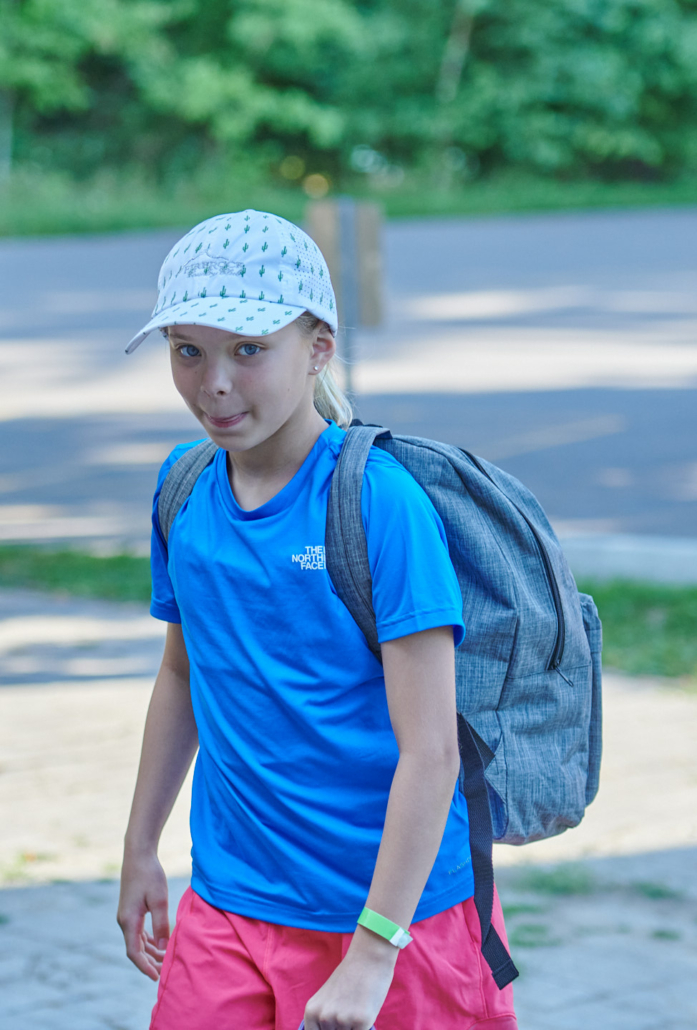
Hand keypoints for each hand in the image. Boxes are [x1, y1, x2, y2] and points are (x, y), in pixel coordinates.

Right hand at [117, 847, 169, 980]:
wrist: (138, 854)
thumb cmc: (150, 875)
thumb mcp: (159, 900)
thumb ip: (161, 925)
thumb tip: (164, 949)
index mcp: (128, 921)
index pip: (134, 953)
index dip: (145, 967)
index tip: (156, 978)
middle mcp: (124, 921)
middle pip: (136, 949)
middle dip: (149, 962)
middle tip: (165, 972)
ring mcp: (127, 915)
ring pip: (137, 941)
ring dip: (150, 952)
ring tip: (164, 961)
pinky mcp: (131, 909)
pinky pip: (138, 932)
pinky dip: (148, 940)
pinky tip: (159, 943)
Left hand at [303, 926, 396, 1029]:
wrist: (368, 958)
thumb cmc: (348, 978)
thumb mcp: (327, 999)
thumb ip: (324, 1020)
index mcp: (311, 1012)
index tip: (333, 1026)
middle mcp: (324, 1018)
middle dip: (341, 1029)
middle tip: (347, 1011)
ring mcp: (342, 1020)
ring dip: (353, 1028)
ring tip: (357, 1009)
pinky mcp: (361, 1021)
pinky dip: (365, 1027)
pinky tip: (366, 1010)